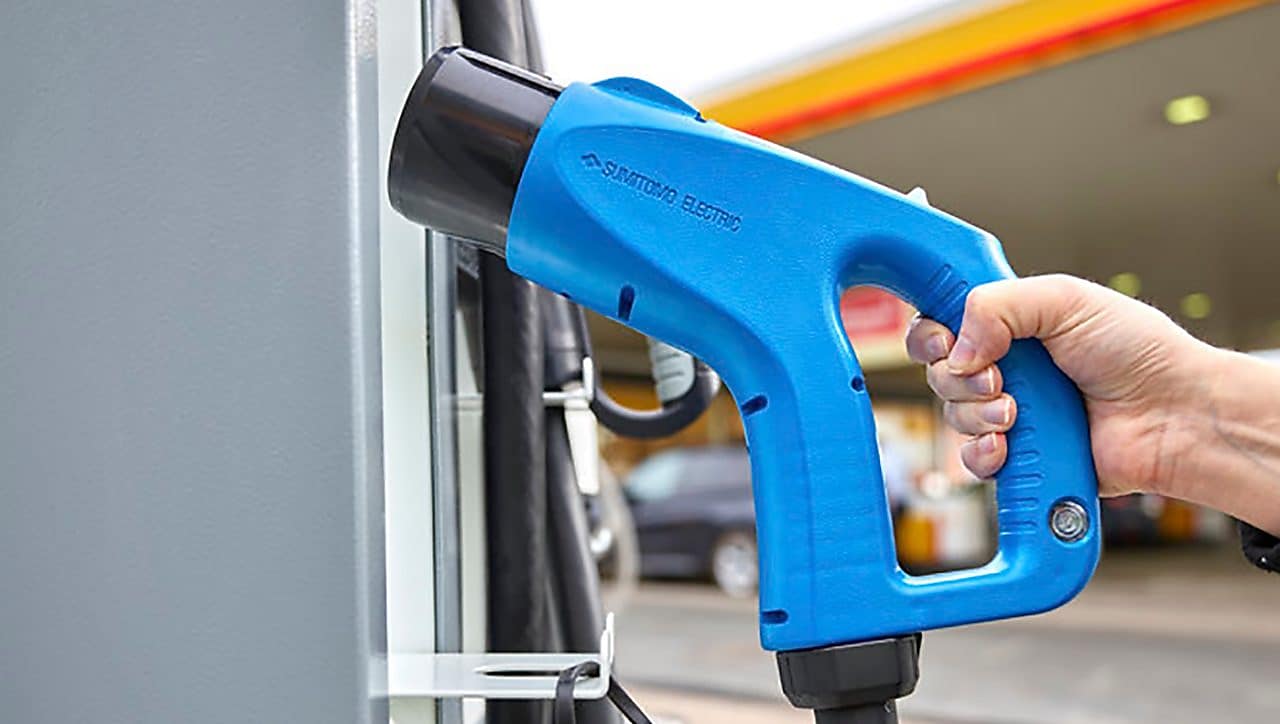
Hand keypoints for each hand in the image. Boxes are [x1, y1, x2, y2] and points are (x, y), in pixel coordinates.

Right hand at [905, 274, 1208, 496]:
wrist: (1174, 416)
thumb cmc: (1138, 352)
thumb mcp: (1065, 300)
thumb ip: (996, 305)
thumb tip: (956, 348)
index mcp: (1009, 325)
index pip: (941, 324)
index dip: (932, 334)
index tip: (946, 340)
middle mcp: (1004, 368)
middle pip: (938, 373)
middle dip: (958, 378)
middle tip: (998, 377)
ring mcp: (1010, 414)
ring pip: (953, 417)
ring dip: (977, 415)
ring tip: (1017, 414)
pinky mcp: (1020, 457)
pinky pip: (973, 461)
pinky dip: (983, 455)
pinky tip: (1009, 446)